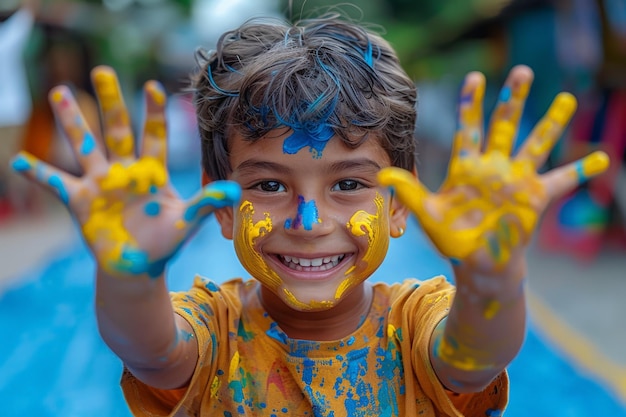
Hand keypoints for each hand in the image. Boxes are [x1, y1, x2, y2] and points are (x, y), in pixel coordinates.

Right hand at [12, 66, 240, 277]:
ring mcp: (101, 183)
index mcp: (152, 172)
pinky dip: (38, 174)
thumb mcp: (187, 222)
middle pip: (117, 129)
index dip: (154, 113)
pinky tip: (18, 161)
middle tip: (102, 71)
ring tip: (60, 92)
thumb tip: (234, 189)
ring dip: (72, 121)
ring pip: (84, 145)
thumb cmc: (165, 243)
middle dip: (111, 101)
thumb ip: (206, 202)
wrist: (138, 266)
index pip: (154, 136)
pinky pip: (56, 184)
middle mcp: (125, 171)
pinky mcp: (80, 202)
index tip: (154, 87)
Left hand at [378, 65, 608, 272]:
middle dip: (512, 100)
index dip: (471, 104)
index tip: (475, 77)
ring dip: (551, 122)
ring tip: (565, 99)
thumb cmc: (451, 239)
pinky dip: (581, 171)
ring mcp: (516, 180)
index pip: (469, 128)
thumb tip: (382, 173)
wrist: (477, 262)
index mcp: (467, 167)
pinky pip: (562, 180)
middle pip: (504, 126)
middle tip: (522, 71)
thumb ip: (410, 191)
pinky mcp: (535, 198)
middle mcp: (493, 167)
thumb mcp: (428, 214)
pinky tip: (602, 158)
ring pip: (536, 144)